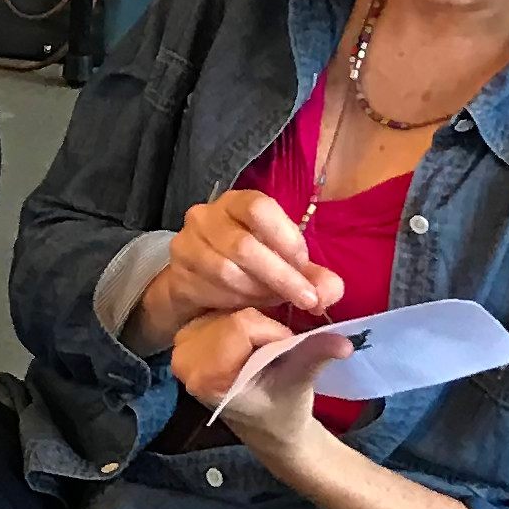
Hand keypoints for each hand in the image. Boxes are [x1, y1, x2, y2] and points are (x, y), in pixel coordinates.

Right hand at [134, 187, 341, 348]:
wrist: (196, 283)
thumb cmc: (249, 267)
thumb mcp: (283, 265)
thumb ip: (310, 276)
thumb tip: (330, 291)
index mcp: (237, 202)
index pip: (259, 208)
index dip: (286, 239)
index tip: (305, 268)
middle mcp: (206, 216)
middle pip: (244, 245)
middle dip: (281, 277)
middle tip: (306, 301)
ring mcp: (187, 243)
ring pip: (227, 271)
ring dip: (258, 292)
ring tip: (276, 303)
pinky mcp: (177, 272)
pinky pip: (210, 289)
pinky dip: (235, 301)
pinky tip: (248, 306)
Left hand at [173, 308, 353, 465]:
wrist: (269, 426)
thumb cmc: (282, 408)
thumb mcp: (300, 383)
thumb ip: (314, 357)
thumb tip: (345, 342)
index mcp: (207, 377)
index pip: (242, 326)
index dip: (274, 333)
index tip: (286, 351)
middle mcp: (184, 360)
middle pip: (234, 316)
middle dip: (263, 328)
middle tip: (274, 351)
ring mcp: (182, 346)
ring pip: (229, 308)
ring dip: (253, 322)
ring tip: (262, 348)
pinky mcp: (188, 335)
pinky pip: (221, 308)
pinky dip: (242, 318)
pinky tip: (249, 338)